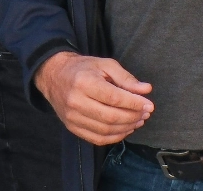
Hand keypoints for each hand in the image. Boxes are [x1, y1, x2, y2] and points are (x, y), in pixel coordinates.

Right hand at [33, 52, 153, 144]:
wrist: (53, 75)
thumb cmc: (82, 68)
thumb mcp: (104, 64)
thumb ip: (125, 78)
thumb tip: (146, 90)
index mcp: (84, 82)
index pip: (114, 98)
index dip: (134, 103)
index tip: (149, 105)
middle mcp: (76, 101)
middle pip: (111, 117)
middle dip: (133, 117)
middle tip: (145, 113)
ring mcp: (72, 117)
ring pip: (106, 130)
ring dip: (127, 128)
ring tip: (138, 121)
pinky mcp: (72, 127)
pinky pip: (97, 139)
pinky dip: (115, 137)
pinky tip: (124, 129)